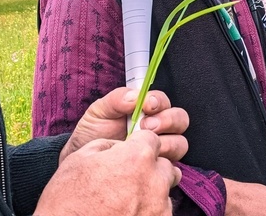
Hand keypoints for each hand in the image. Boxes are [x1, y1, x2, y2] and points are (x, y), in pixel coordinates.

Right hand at [36, 130, 180, 215]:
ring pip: (164, 189)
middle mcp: (154, 181)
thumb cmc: (68, 199)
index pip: (152, 139)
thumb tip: (121, 147)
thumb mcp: (82, 157)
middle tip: (127, 176)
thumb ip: (110, 145)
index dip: (139, 143)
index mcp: (137, 157)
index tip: (130, 151)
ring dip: (151, 189)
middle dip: (150, 167)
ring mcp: (158, 207)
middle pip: (164, 164)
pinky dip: (149, 209)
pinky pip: (161, 210)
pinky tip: (128, 211)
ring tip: (126, 197)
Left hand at [61, 87, 188, 162]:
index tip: (147, 106)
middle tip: (146, 127)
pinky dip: (165, 163)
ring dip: (167, 143)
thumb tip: (135, 96)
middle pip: (180, 118)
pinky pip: (174, 166)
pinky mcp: (160, 168)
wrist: (84, 162)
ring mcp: (161, 147)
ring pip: (180, 142)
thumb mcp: (99, 111)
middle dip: (167, 121)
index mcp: (145, 109)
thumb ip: (117, 99)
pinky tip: (148, 163)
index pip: (163, 100)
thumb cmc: (93, 134)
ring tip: (144, 147)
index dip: (159, 101)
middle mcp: (158, 126)